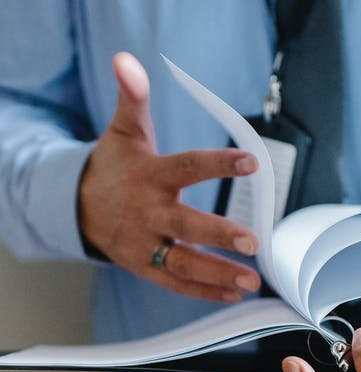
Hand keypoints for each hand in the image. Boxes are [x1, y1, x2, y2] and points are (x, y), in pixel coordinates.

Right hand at [78, 52, 260, 302]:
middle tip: (252, 242)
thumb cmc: (114, 167)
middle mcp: (147, 213)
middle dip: (219, 235)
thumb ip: (132, 98)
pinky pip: (177, 282)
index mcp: (149, 176)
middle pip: (186, 225)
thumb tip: (126, 60)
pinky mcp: (146, 267)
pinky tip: (233, 293)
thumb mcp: (124, 131)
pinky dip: (204, 291)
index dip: (219, 164)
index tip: (253, 161)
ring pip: (183, 262)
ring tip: (251, 280)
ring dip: (218, 273)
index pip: (187, 166)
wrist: (79, 207)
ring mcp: (146, 244)